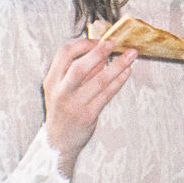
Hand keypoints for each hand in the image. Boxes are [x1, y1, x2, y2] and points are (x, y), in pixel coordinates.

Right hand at [43, 36, 137, 178]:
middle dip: (98, 53)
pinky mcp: (88, 115)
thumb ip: (79, 71)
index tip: (98, 41)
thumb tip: (102, 53)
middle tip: (114, 43)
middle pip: (79, 67)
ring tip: (131, 55)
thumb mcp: (62, 88)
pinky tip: (127, 72)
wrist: (59, 141)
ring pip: (99, 81)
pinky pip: (107, 95)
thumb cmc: (62, 110)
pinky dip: (119, 81)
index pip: (64, 54)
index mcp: (52, 80)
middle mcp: (61, 92)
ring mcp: (75, 105)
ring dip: (117, 65)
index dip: (83, 44)